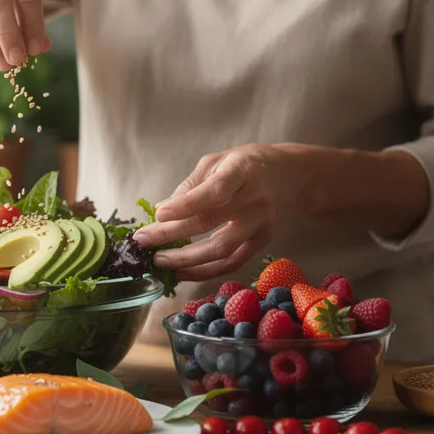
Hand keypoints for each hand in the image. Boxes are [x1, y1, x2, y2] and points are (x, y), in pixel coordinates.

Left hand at [133, 145, 297, 280]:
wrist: (290, 176)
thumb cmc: (244, 165)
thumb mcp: (216, 161)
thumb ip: (190, 186)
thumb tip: (161, 212)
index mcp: (242, 171)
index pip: (214, 191)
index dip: (185, 205)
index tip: (158, 214)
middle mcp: (254, 200)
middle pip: (210, 223)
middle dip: (171, 234)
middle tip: (143, 241)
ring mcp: (261, 224)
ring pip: (221, 250)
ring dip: (186, 260)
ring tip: (159, 261)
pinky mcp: (262, 242)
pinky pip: (232, 263)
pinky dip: (205, 272)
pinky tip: (182, 272)